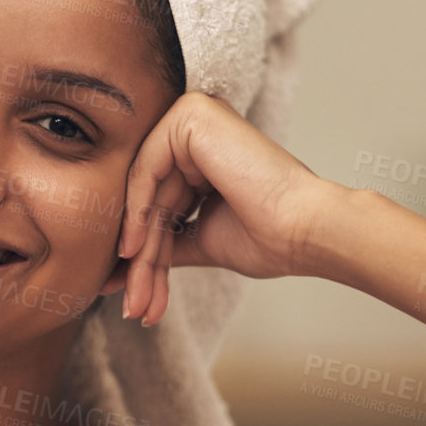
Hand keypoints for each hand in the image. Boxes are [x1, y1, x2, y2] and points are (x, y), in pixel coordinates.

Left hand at [107, 92, 334, 326]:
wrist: (305, 229)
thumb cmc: (269, 236)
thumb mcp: (202, 239)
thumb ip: (163, 242)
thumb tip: (121, 272)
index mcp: (201, 154)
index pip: (158, 206)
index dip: (144, 255)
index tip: (133, 299)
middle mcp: (195, 130)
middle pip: (150, 203)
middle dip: (141, 262)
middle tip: (134, 309)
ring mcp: (192, 117)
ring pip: (145, 193)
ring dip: (138, 251)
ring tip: (136, 298)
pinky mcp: (191, 116)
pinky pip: (147, 169)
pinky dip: (136, 212)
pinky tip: (133, 251)